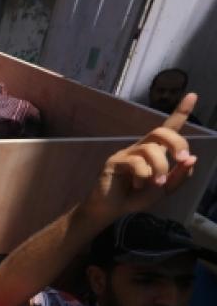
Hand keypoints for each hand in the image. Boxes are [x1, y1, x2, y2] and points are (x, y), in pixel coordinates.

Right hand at [84, 93, 197, 220]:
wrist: (111, 210)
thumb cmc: (136, 197)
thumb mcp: (165, 189)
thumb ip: (179, 176)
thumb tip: (192, 159)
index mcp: (155, 151)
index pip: (168, 128)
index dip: (180, 111)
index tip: (193, 95)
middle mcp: (141, 148)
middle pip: (161, 132)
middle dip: (177, 143)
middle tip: (182, 159)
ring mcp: (126, 153)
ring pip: (151, 149)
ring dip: (160, 167)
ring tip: (157, 183)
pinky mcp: (114, 162)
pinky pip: (135, 163)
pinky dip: (143, 176)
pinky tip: (138, 186)